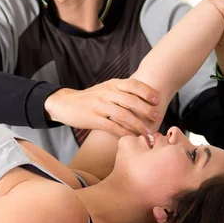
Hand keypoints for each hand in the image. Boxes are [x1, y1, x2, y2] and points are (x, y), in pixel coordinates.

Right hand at [44, 78, 159, 137]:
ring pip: (124, 115)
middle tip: (157, 117)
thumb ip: (122, 90)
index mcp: (112, 84)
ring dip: (138, 125)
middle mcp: (107, 93)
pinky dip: (124, 133)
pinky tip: (132, 138)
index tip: (157, 100)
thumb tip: (145, 93)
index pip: (133, 85)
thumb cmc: (91, 97)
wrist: (66, 103)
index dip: (147, 92)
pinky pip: (112, 127)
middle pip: (131, 101)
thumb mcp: (105, 88)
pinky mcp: (94, 118)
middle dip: (146, 110)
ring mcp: (100, 106)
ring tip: (148, 132)